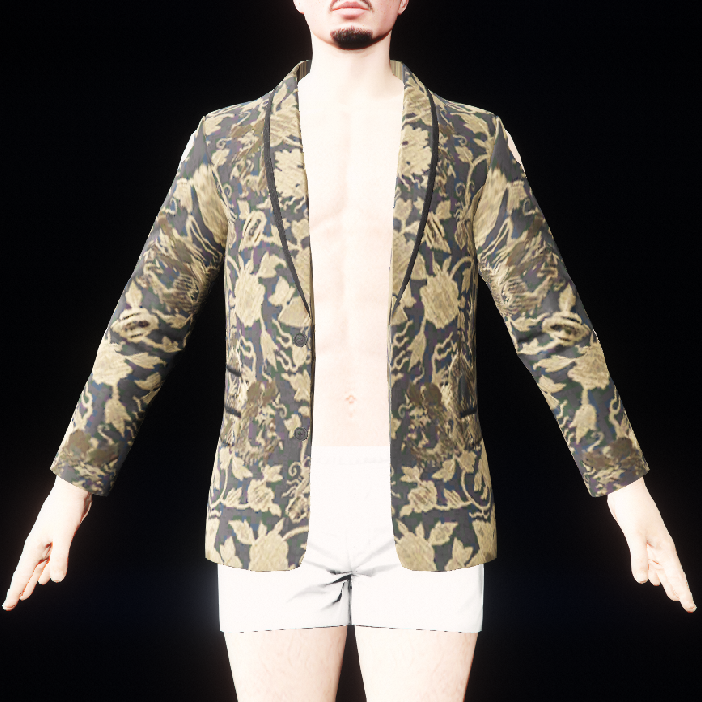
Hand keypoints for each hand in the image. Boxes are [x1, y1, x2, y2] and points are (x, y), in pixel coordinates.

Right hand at [3, 476, 91, 610]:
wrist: (74, 490)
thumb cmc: (66, 510)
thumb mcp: (64, 535)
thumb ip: (60, 557)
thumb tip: (57, 580)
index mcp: (34, 546)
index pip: (22, 575)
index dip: (15, 591)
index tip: (8, 607)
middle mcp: (38, 545)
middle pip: (27, 572)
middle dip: (21, 588)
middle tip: (13, 604)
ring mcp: (49, 541)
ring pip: (38, 567)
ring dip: (33, 580)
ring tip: (27, 594)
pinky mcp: (60, 537)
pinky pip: (50, 559)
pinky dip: (48, 569)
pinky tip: (48, 577)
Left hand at [607, 477, 695, 612]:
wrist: (625, 489)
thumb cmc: (633, 509)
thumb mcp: (634, 534)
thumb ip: (639, 557)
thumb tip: (642, 580)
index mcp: (664, 547)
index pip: (676, 575)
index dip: (682, 591)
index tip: (689, 608)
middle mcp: (660, 546)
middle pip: (672, 573)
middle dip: (678, 588)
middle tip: (685, 606)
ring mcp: (651, 541)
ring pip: (661, 567)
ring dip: (665, 580)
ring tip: (671, 595)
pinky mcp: (640, 537)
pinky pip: (650, 559)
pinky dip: (653, 569)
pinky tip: (651, 577)